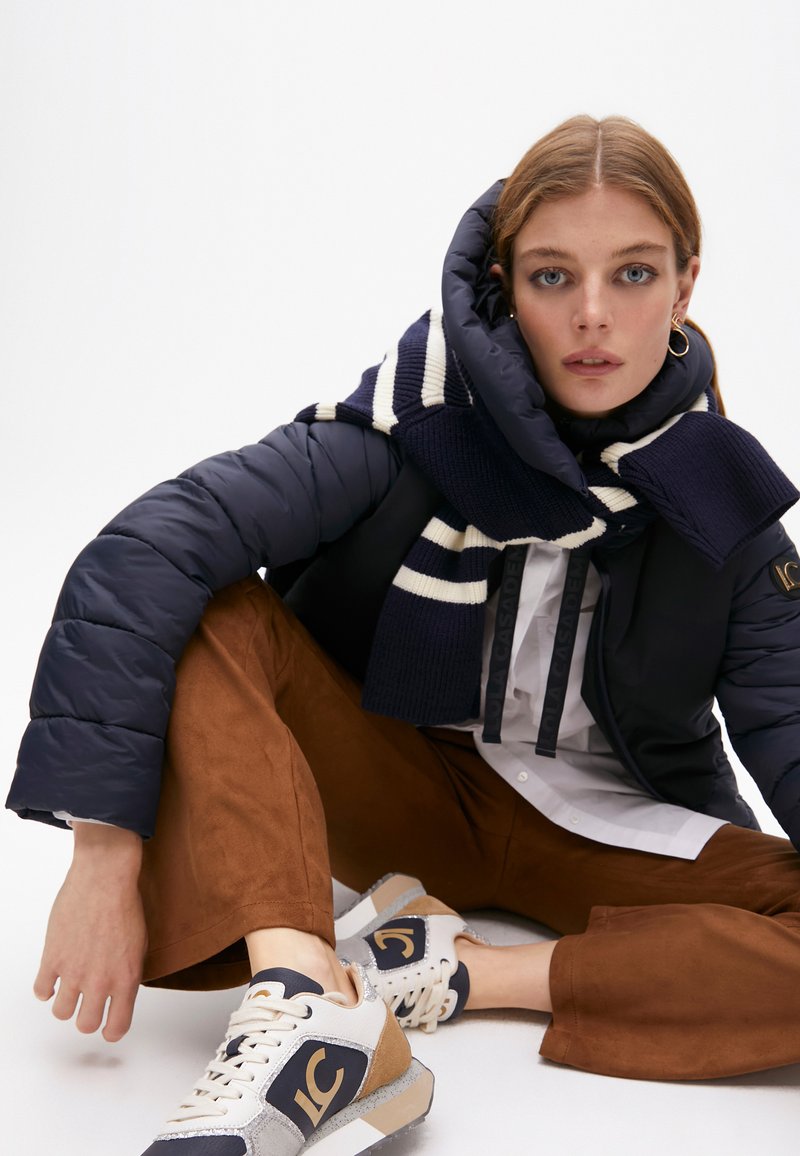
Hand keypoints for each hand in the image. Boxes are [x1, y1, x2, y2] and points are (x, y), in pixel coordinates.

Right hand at [34, 824, 147, 1041]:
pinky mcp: (52, 958)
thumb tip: (119, 992)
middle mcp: (99, 981)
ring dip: (66, 1003)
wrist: (104, 878)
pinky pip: (41, 990)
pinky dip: (46, 988)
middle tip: (88, 1005)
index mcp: (126, 979)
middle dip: (87, 1018)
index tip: (109, 1026)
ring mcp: (73, 972)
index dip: (111, 1030)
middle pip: (86, 1025)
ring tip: (70, 989)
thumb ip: (128, 973)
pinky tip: (52, 978)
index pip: (116, 1027)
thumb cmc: (125, 904)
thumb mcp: (140, 944)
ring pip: (62, 1012)